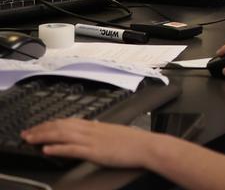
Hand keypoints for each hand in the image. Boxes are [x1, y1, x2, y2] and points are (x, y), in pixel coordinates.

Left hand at [22, 119, 165, 168]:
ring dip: (44, 136)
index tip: (40, 127)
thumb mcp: (115, 133)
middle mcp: (92, 131)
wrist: (148, 147)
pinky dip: (58, 148)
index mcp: (97, 126)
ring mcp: (93, 140)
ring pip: (63, 135)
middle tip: (27, 133)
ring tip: (30, 139)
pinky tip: (47, 149)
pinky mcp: (94, 152)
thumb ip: (101, 132)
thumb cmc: (135, 143)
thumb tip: (93, 128)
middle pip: (62, 126)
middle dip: (42, 129)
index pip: (69, 121)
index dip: (52, 124)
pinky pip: (72, 148)